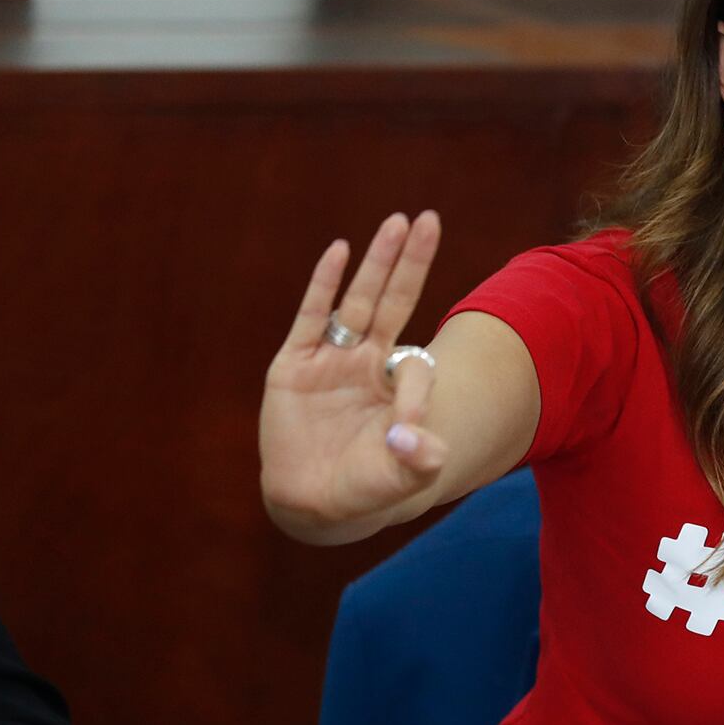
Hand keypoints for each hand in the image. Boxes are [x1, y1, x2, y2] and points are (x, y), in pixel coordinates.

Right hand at [259, 211, 444, 540]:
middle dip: (410, 262)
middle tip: (430, 219)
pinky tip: (339, 251)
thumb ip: (419, 459)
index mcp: (395, 382)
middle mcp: (365, 362)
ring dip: (377, 262)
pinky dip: (324, 284)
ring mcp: (330, 361)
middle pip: (393, 300)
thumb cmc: (365, 488)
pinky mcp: (293, 367)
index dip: (417, 387)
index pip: (416, 362)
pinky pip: (311, 318)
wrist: (314, 505)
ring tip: (398, 222)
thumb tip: (428, 445)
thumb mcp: (401, 476)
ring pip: (357, 300)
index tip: (406, 430)